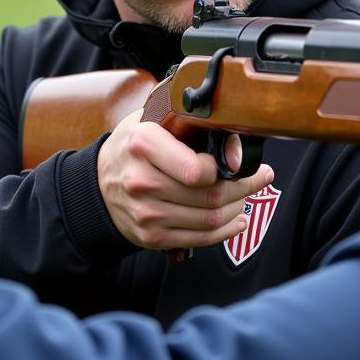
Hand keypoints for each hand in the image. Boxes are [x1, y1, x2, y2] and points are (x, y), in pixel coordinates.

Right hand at [98, 109, 274, 251]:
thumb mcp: (154, 121)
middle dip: (245, 188)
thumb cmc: (133, 148)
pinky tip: (237, 220)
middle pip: (210, 196)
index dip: (225, 169)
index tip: (239, 163)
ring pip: (209, 219)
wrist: (98, 184)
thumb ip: (192, 127)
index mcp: (143, 145)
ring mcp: (146, 213)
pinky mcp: (152, 236)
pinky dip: (225, 231)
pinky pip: (200, 239)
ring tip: (247, 195)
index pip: (197, 170)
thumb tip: (235, 145)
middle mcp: (142, 182)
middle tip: (261, 177)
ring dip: (238, 208)